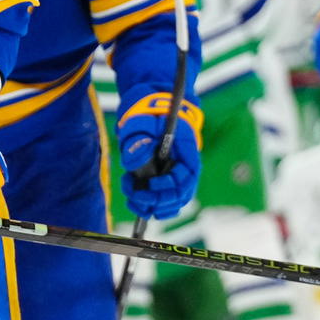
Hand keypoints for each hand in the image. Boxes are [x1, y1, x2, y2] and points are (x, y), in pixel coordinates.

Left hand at [116, 91, 202, 218]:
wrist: (150, 112)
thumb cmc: (148, 117)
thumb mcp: (141, 123)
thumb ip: (137, 142)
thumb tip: (134, 165)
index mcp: (186, 153)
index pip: (185, 178)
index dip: (168, 185)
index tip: (149, 184)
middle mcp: (185, 168)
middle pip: (180, 195)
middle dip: (158, 200)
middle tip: (136, 196)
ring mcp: (176, 175)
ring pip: (173, 202)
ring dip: (154, 207)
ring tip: (133, 201)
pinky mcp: (165, 180)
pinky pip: (165, 201)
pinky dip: (151, 206)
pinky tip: (134, 202)